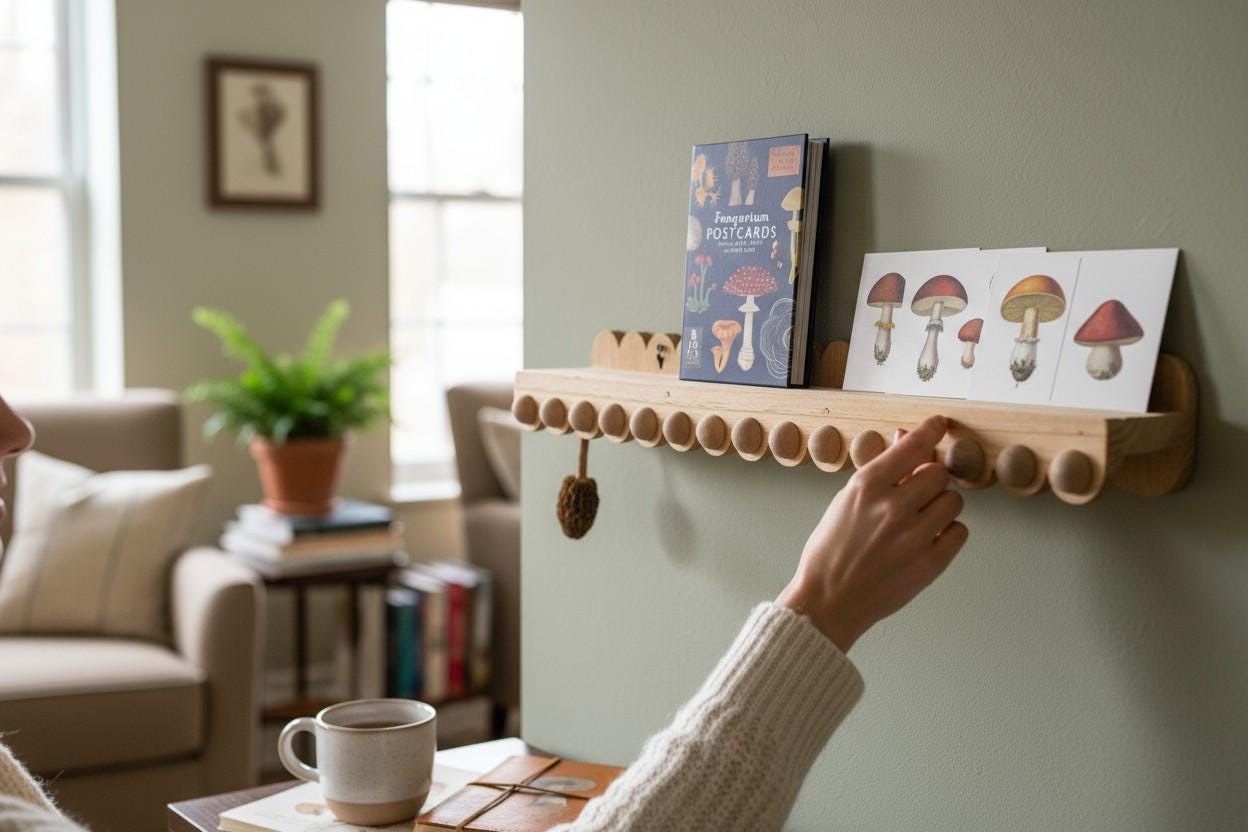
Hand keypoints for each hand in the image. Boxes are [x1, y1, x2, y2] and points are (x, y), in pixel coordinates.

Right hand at [776, 415, 967, 651]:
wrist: (828, 600)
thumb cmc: (831, 551)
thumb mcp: (846, 501)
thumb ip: (881, 471)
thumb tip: (905, 439)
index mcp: (866, 486)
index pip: (912, 446)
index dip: (930, 431)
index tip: (939, 425)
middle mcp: (892, 507)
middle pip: (938, 473)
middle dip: (931, 479)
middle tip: (917, 494)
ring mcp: (914, 536)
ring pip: (953, 501)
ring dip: (941, 506)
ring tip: (920, 520)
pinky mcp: (930, 563)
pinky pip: (959, 531)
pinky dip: (948, 532)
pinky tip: (927, 538)